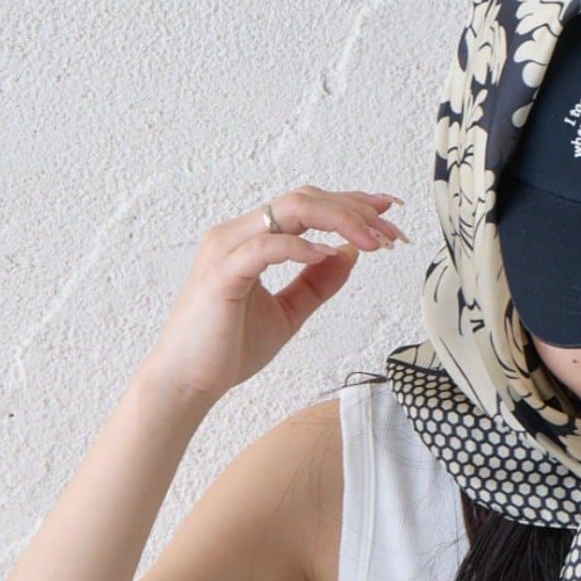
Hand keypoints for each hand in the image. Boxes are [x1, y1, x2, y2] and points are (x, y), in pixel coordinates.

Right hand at [139, 185, 407, 407]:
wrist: (189, 381)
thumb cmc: (228, 348)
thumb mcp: (289, 312)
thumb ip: (317, 283)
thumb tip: (350, 254)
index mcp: (253, 238)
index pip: (308, 205)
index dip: (351, 204)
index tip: (388, 212)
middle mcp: (238, 233)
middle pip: (305, 199)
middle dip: (355, 211)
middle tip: (392, 231)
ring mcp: (227, 249)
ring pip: (289, 210)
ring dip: (338, 221)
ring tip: (373, 241)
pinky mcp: (222, 274)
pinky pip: (265, 247)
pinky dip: (299, 247)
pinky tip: (328, 254)